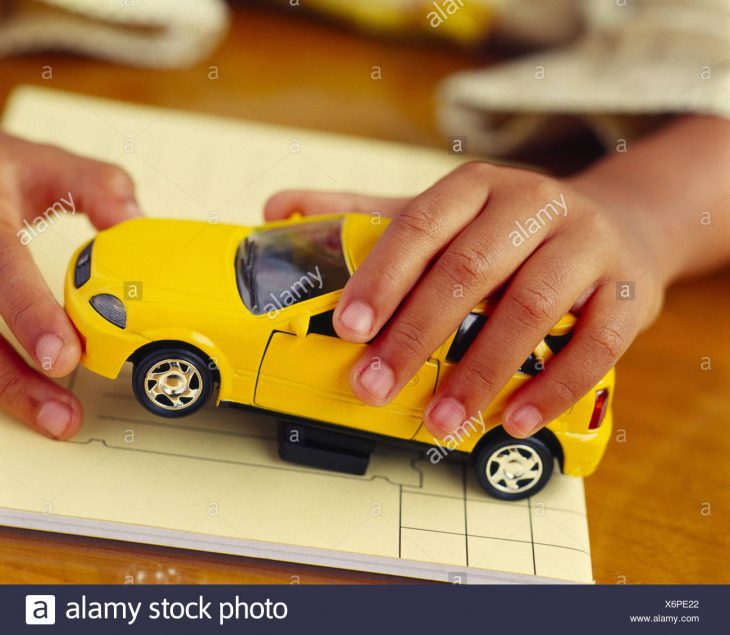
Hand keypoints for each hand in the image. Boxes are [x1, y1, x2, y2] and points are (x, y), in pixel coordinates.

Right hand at [0, 132, 141, 438]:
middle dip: (16, 382)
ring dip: (9, 390)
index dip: (30, 314)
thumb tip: (136, 221)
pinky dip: (5, 375)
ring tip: (54, 417)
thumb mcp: (42, 162)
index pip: (2, 267)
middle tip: (62, 416)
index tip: (62, 356)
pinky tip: (31, 395)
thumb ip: (96, 185)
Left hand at [265, 161, 669, 438]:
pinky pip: (594, 344)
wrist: (616, 225)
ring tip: (438, 420)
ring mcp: (586, 244)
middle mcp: (532, 204)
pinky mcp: (628, 290)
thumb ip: (363, 217)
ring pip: (529, 308)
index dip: (382, 276)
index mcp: (476, 186)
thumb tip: (277, 210)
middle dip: (416, 336)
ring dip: (479, 372)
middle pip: (469, 270)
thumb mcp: (442, 214)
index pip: (420, 225)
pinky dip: (554, 388)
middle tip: (375, 387)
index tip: (349, 328)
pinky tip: (515, 421)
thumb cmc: (508, 230)